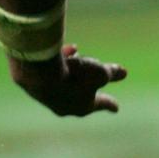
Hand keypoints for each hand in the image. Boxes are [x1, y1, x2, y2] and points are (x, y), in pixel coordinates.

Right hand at [8, 44, 127, 116]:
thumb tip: (124, 73)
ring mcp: (48, 96)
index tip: (116, 108)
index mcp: (82, 108)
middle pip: (81, 96)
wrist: (40, 73)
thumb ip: (112, 73)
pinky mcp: (35, 84)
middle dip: (89, 87)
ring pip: (66, 82)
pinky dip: (63, 61)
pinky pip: (54, 72)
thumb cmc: (76, 76)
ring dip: (75, 70)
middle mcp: (63, 106)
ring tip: (79, 54)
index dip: (110, 104)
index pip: (100, 104)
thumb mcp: (100, 72)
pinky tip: (69, 49)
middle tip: (96, 85)